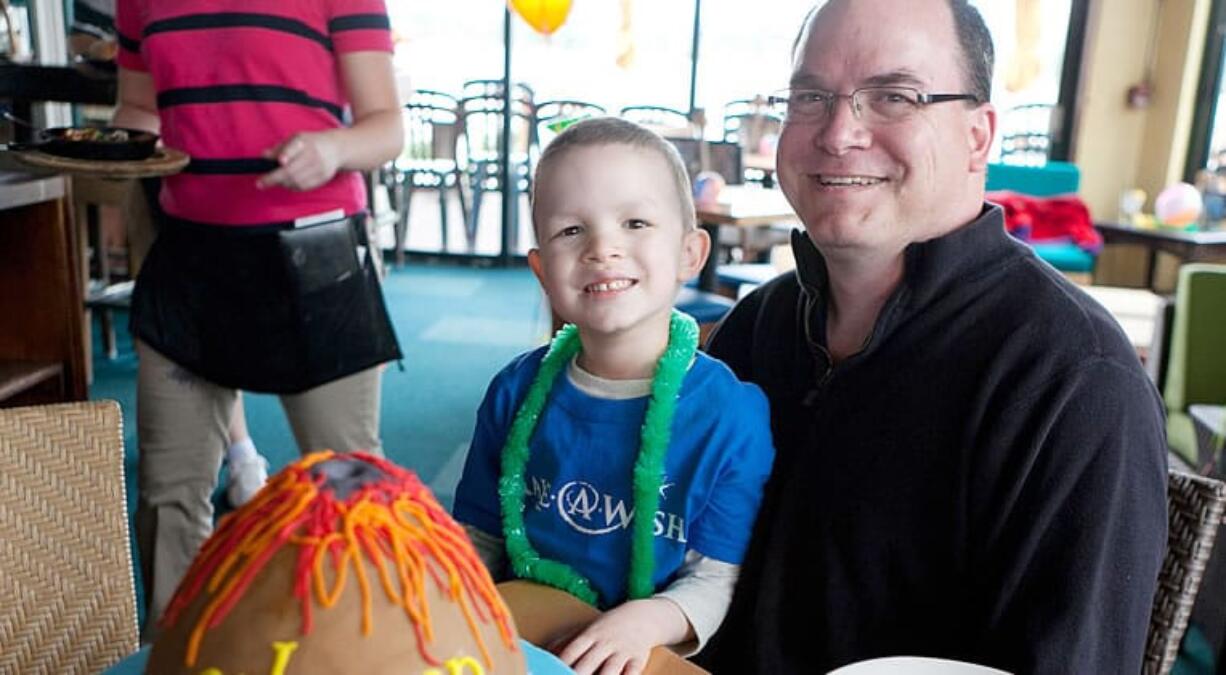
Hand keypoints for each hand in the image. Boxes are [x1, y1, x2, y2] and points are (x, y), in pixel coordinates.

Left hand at [257, 132, 342, 190]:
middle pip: (292, 169)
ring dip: (282, 183)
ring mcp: (319, 168)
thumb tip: (264, 156)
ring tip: (274, 181)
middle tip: (260, 183)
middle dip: (274, 178)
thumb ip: (279, 147)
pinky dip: (292, 186)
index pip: (295, 147)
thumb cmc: (311, 143)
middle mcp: (313, 154)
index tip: (281, 161)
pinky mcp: (322, 178)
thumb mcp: (295, 139)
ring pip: (296, 181)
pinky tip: (287, 183)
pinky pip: (303, 186)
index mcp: (304, 141)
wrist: (336, 149)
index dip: (288, 154)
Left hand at [556, 599, 685, 674]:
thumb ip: (567, 641)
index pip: (572, 651)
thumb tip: (545, 652)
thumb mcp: (588, 629)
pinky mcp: (638, 659)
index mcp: (590, 635)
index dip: (561, 664)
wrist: (643, 616)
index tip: (550, 672)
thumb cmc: (609, 627)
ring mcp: (622, 651)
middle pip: (588, 663)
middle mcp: (605, 643)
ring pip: (611, 670)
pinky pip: (632, 672)